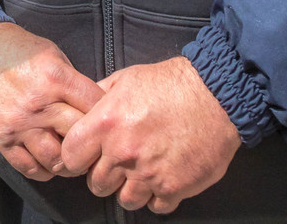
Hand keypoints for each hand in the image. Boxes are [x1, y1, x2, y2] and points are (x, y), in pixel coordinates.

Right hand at [0, 23, 103, 181]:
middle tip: (94, 145)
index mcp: (56, 77)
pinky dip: (44, 170)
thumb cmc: (12, 49)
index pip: (96, 106)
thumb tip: (91, 105)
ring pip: (57, 159)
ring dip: (68, 163)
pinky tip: (48, 162)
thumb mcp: (51, 53)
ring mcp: (19, 124)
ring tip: (72, 157)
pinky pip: (29, 167)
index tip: (107, 119)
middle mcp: (39, 104)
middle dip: (91, 142)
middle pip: (80, 136)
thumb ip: (71, 80)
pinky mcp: (2, 138)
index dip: (106, 114)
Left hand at [60, 56, 240, 214]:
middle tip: (118, 162)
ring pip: (124, 200)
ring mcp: (148, 174)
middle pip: (96, 184)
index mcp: (105, 124)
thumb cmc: (170, 83)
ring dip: (130, 188)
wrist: (215, 95)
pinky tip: (162, 178)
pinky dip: (157, 196)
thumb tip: (79, 109)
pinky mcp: (174, 187)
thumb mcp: (124, 80)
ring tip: (141, 171)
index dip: (76, 157)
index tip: (86, 156)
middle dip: (104, 175)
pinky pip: (155, 206)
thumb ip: (97, 97)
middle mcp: (123, 152)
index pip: (70, 157)